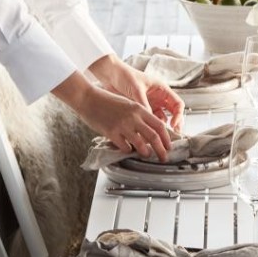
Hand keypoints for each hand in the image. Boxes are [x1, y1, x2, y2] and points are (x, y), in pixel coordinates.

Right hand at [53, 70, 173, 160]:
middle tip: (164, 158)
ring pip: (141, 144)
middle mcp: (133, 117)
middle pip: (154, 137)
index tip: (169, 146)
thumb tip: (149, 130)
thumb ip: (139, 115)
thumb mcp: (128, 104)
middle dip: (162, 150)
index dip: (167, 138)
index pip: (159, 125)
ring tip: (147, 155)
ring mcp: (122, 125)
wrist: (88, 98)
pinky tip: (128, 150)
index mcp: (139, 109)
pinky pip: (125, 147)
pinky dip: (128, 150)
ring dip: (146, 153)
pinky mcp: (111, 132)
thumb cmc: (107, 101)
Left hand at [89, 55, 184, 128]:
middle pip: (173, 113)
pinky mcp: (142, 110)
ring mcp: (151, 104)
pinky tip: (147, 134)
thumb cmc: (125, 77)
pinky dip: (150, 127)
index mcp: (162, 89)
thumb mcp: (137, 89)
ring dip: (161, 128)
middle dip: (174, 124)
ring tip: (158, 138)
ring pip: (161, 119)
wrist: (110, 76)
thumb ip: (144, 104)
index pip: (178, 104)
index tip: (173, 125)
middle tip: (172, 136)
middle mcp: (159, 98)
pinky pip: (149, 121)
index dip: (178, 115)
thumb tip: (151, 120)